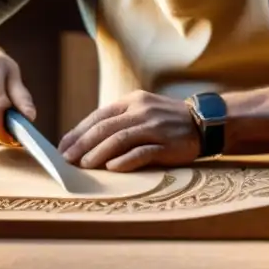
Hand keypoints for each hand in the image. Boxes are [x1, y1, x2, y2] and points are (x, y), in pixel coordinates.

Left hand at [58, 90, 200, 171]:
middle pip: (105, 127)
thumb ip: (121, 120)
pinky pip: (142, 152)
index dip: (78, 131)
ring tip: (84, 164)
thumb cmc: (168, 120)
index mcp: (132, 101)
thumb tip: (89, 139)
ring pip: (119, 139)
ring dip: (98, 153)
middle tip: (67, 158)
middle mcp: (141, 111)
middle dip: (82, 144)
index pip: (99, 116)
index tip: (63, 146)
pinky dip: (125, 160)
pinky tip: (112, 168)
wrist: (205, 121)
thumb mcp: (143, 110)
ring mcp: (154, 127)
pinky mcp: (166, 144)